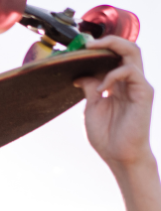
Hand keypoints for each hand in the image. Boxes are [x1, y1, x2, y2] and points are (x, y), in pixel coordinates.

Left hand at [79, 37, 154, 169]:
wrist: (119, 156)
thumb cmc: (107, 135)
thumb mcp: (92, 108)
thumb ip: (90, 89)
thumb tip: (80, 74)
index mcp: (118, 84)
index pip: (115, 56)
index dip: (100, 49)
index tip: (80, 49)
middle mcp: (130, 81)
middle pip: (127, 48)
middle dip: (108, 41)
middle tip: (87, 43)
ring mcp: (138, 85)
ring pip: (133, 52)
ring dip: (112, 48)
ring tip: (93, 52)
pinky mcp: (144, 92)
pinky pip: (130, 71)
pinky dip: (113, 75)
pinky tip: (102, 88)